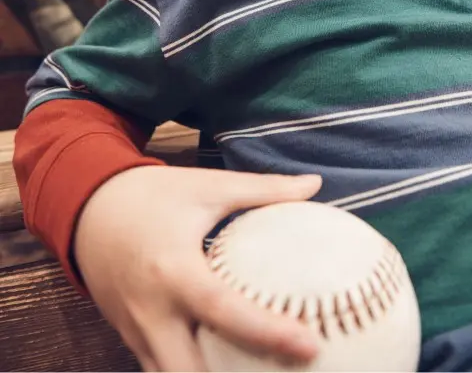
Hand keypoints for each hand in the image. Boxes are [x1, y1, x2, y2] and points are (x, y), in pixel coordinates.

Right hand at [74, 166, 322, 371]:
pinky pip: (163, 370)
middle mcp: (152, 310)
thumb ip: (263, 189)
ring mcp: (137, 331)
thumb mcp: (208, 187)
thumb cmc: (154, 195)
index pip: (223, 312)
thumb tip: (314, 185)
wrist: (88, 207)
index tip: (310, 345)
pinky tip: (227, 372)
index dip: (268, 333)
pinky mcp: (131, 338)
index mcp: (173, 270)